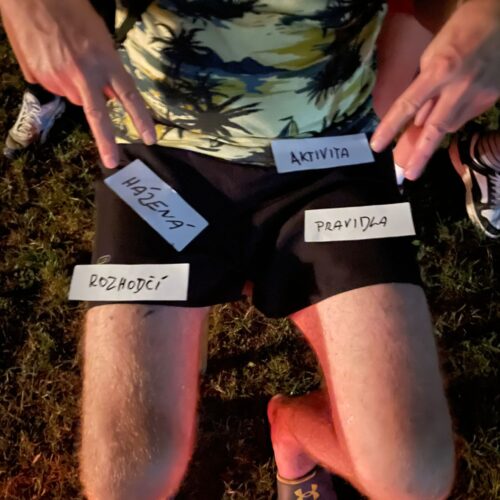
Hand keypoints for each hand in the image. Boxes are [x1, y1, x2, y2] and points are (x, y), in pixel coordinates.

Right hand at [0, 0, 155, 167]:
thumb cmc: (72, 10)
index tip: (149, 139)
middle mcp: (83, 74)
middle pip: (97, 114)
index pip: (128, 96)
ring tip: (67, 58)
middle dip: (105, 141)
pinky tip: (51, 56)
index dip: (139, 119)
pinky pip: (53, 86)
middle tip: (112, 162)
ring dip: (75, 87)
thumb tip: (104, 95)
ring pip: (74, 96)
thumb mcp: (100, 38)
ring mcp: (59, 78)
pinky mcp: (39, 78)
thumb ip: (106, 69)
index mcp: (104, 61)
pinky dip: (56, 78)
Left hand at [371, 0, 499, 179]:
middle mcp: (459, 87)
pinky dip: (452, 117)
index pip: (408, 105)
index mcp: (439, 71)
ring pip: (451, 125)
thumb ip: (424, 86)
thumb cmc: (462, 29)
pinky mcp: (492, 98)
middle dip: (421, 154)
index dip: (390, 128)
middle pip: (435, 128)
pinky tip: (450, 108)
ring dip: (435, 133)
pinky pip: (465, 116)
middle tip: (409, 174)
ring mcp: (479, 94)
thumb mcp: (433, 52)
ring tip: (422, 142)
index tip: (377, 146)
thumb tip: (416, 119)